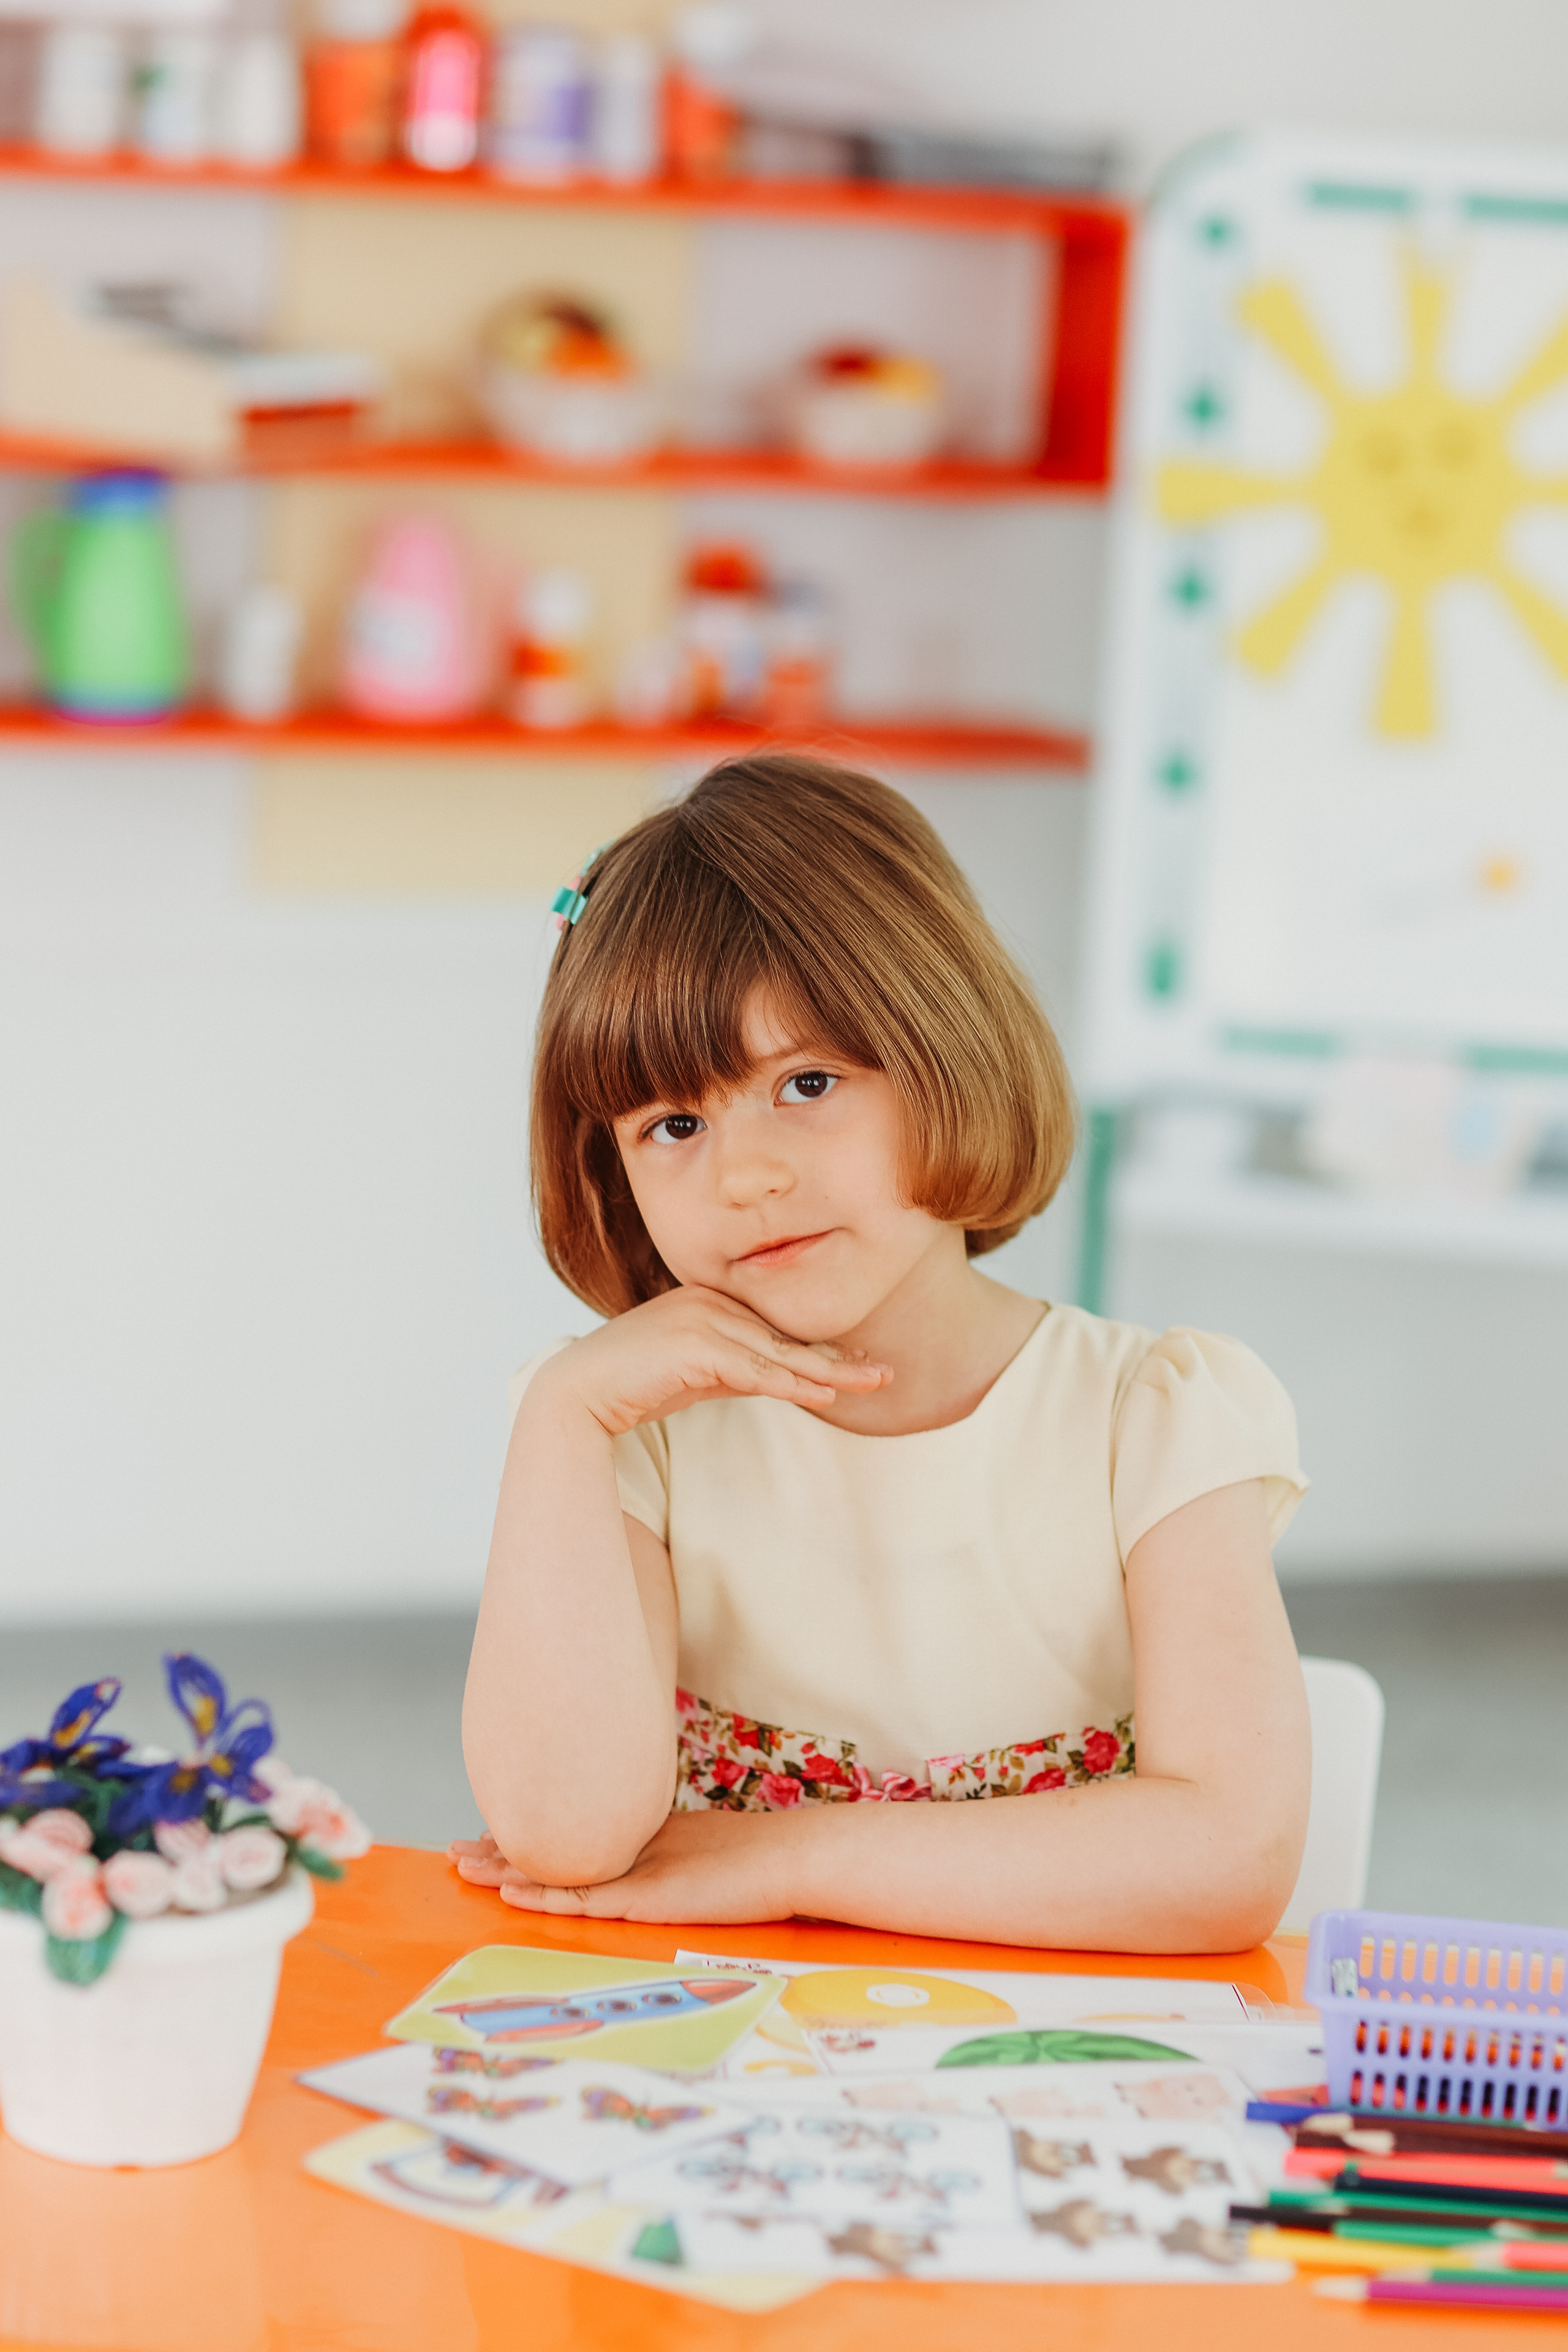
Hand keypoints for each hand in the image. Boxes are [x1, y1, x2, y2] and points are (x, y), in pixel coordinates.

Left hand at [447, 1809, 798, 1923]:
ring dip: (507, 1867)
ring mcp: (637, 1871)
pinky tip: (513, 1889)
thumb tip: (634, 1867)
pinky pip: (585, 1898)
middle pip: (555, 1847)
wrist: (792, 1858)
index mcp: (640, 1839)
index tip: (488, 1836)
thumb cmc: (758, 1862)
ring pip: (558, 1870)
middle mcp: (629, 1849)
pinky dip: (546, 1894)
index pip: (571, 1838)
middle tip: (457, 1849)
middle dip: (502, 1848)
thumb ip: (664, 1857)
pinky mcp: (647, 1895)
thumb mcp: (698, 1856)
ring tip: (464, 1864)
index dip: (528, 1838)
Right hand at [531, 1283, 890, 1437]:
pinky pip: (755, 1369)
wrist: (580, 1392)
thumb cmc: (635, 1383)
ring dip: (830, 1372)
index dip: (824, 1350)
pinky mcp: (695, 1345)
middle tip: (885, 1374)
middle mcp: (713, 1302)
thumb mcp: (698, 1374)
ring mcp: (704, 1319)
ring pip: (780, 1352)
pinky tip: (824, 1395)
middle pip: (788, 1337)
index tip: (863, 1366)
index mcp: (714, 1301)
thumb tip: (780, 1380)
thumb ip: (737, 1370)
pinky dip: (792, 1383)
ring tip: (872, 1384)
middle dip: (840, 1358)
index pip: (779, 1329)